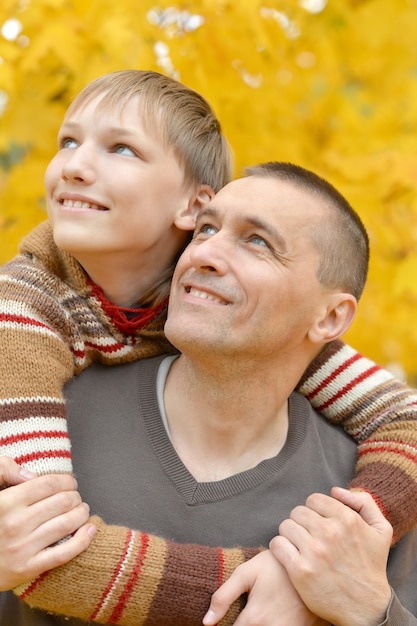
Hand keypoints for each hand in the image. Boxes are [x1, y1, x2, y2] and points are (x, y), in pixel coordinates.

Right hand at [0, 456, 95, 589]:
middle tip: (75, 498)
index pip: (50, 483)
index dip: (66, 481)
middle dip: (75, 496)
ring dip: (81, 514)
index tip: (69, 483)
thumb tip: (31, 474)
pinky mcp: (27, 568)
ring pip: (67, 524)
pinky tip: (90, 530)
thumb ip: (5, 470)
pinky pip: (64, 553)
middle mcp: (15, 524)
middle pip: (62, 502)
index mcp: (7, 502)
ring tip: (82, 511)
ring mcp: (22, 548)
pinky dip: (83, 540)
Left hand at [203, 550, 329, 625]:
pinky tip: (267, 616)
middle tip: (246, 611)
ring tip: (256, 613)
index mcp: (254, 618)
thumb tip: (206, 622)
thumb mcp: (246, 573)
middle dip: (242, 625)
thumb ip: (223, 596)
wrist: (310, 564)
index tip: (222, 620)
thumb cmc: (276, 566)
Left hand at [270, 487, 392, 625]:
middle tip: (308, 536)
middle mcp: (329, 532)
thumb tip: (335, 490)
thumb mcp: (381, 529)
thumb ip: (363, 502)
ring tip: (300, 546)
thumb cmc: (372, 566)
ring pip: (286, 526)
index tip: (319, 523)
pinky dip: (280, 548)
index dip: (315, 510)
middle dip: (301, 522)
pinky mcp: (300, 571)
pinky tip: (290, 555)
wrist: (366, 607)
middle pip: (297, 511)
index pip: (314, 499)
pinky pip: (277, 545)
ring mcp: (314, 552)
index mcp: (347, 519)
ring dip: (290, 535)